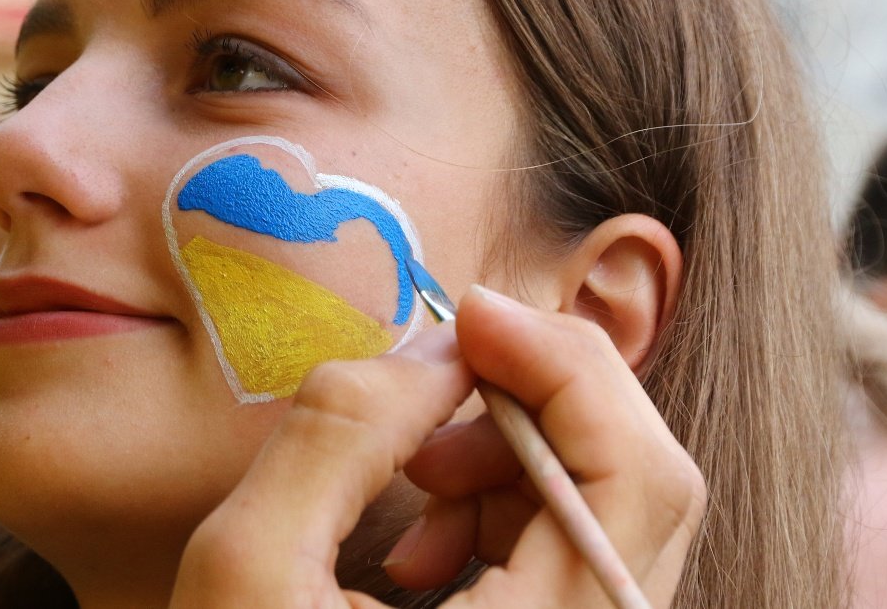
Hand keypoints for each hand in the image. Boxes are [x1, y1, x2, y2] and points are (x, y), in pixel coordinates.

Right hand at [170, 285, 704, 607]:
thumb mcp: (247, 572)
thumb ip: (339, 435)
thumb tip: (437, 346)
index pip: (639, 478)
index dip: (566, 365)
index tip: (470, 313)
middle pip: (639, 480)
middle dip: (534, 399)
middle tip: (438, 378)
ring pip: (608, 508)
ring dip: (511, 455)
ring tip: (412, 478)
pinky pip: (569, 550)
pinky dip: (501, 508)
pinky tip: (419, 540)